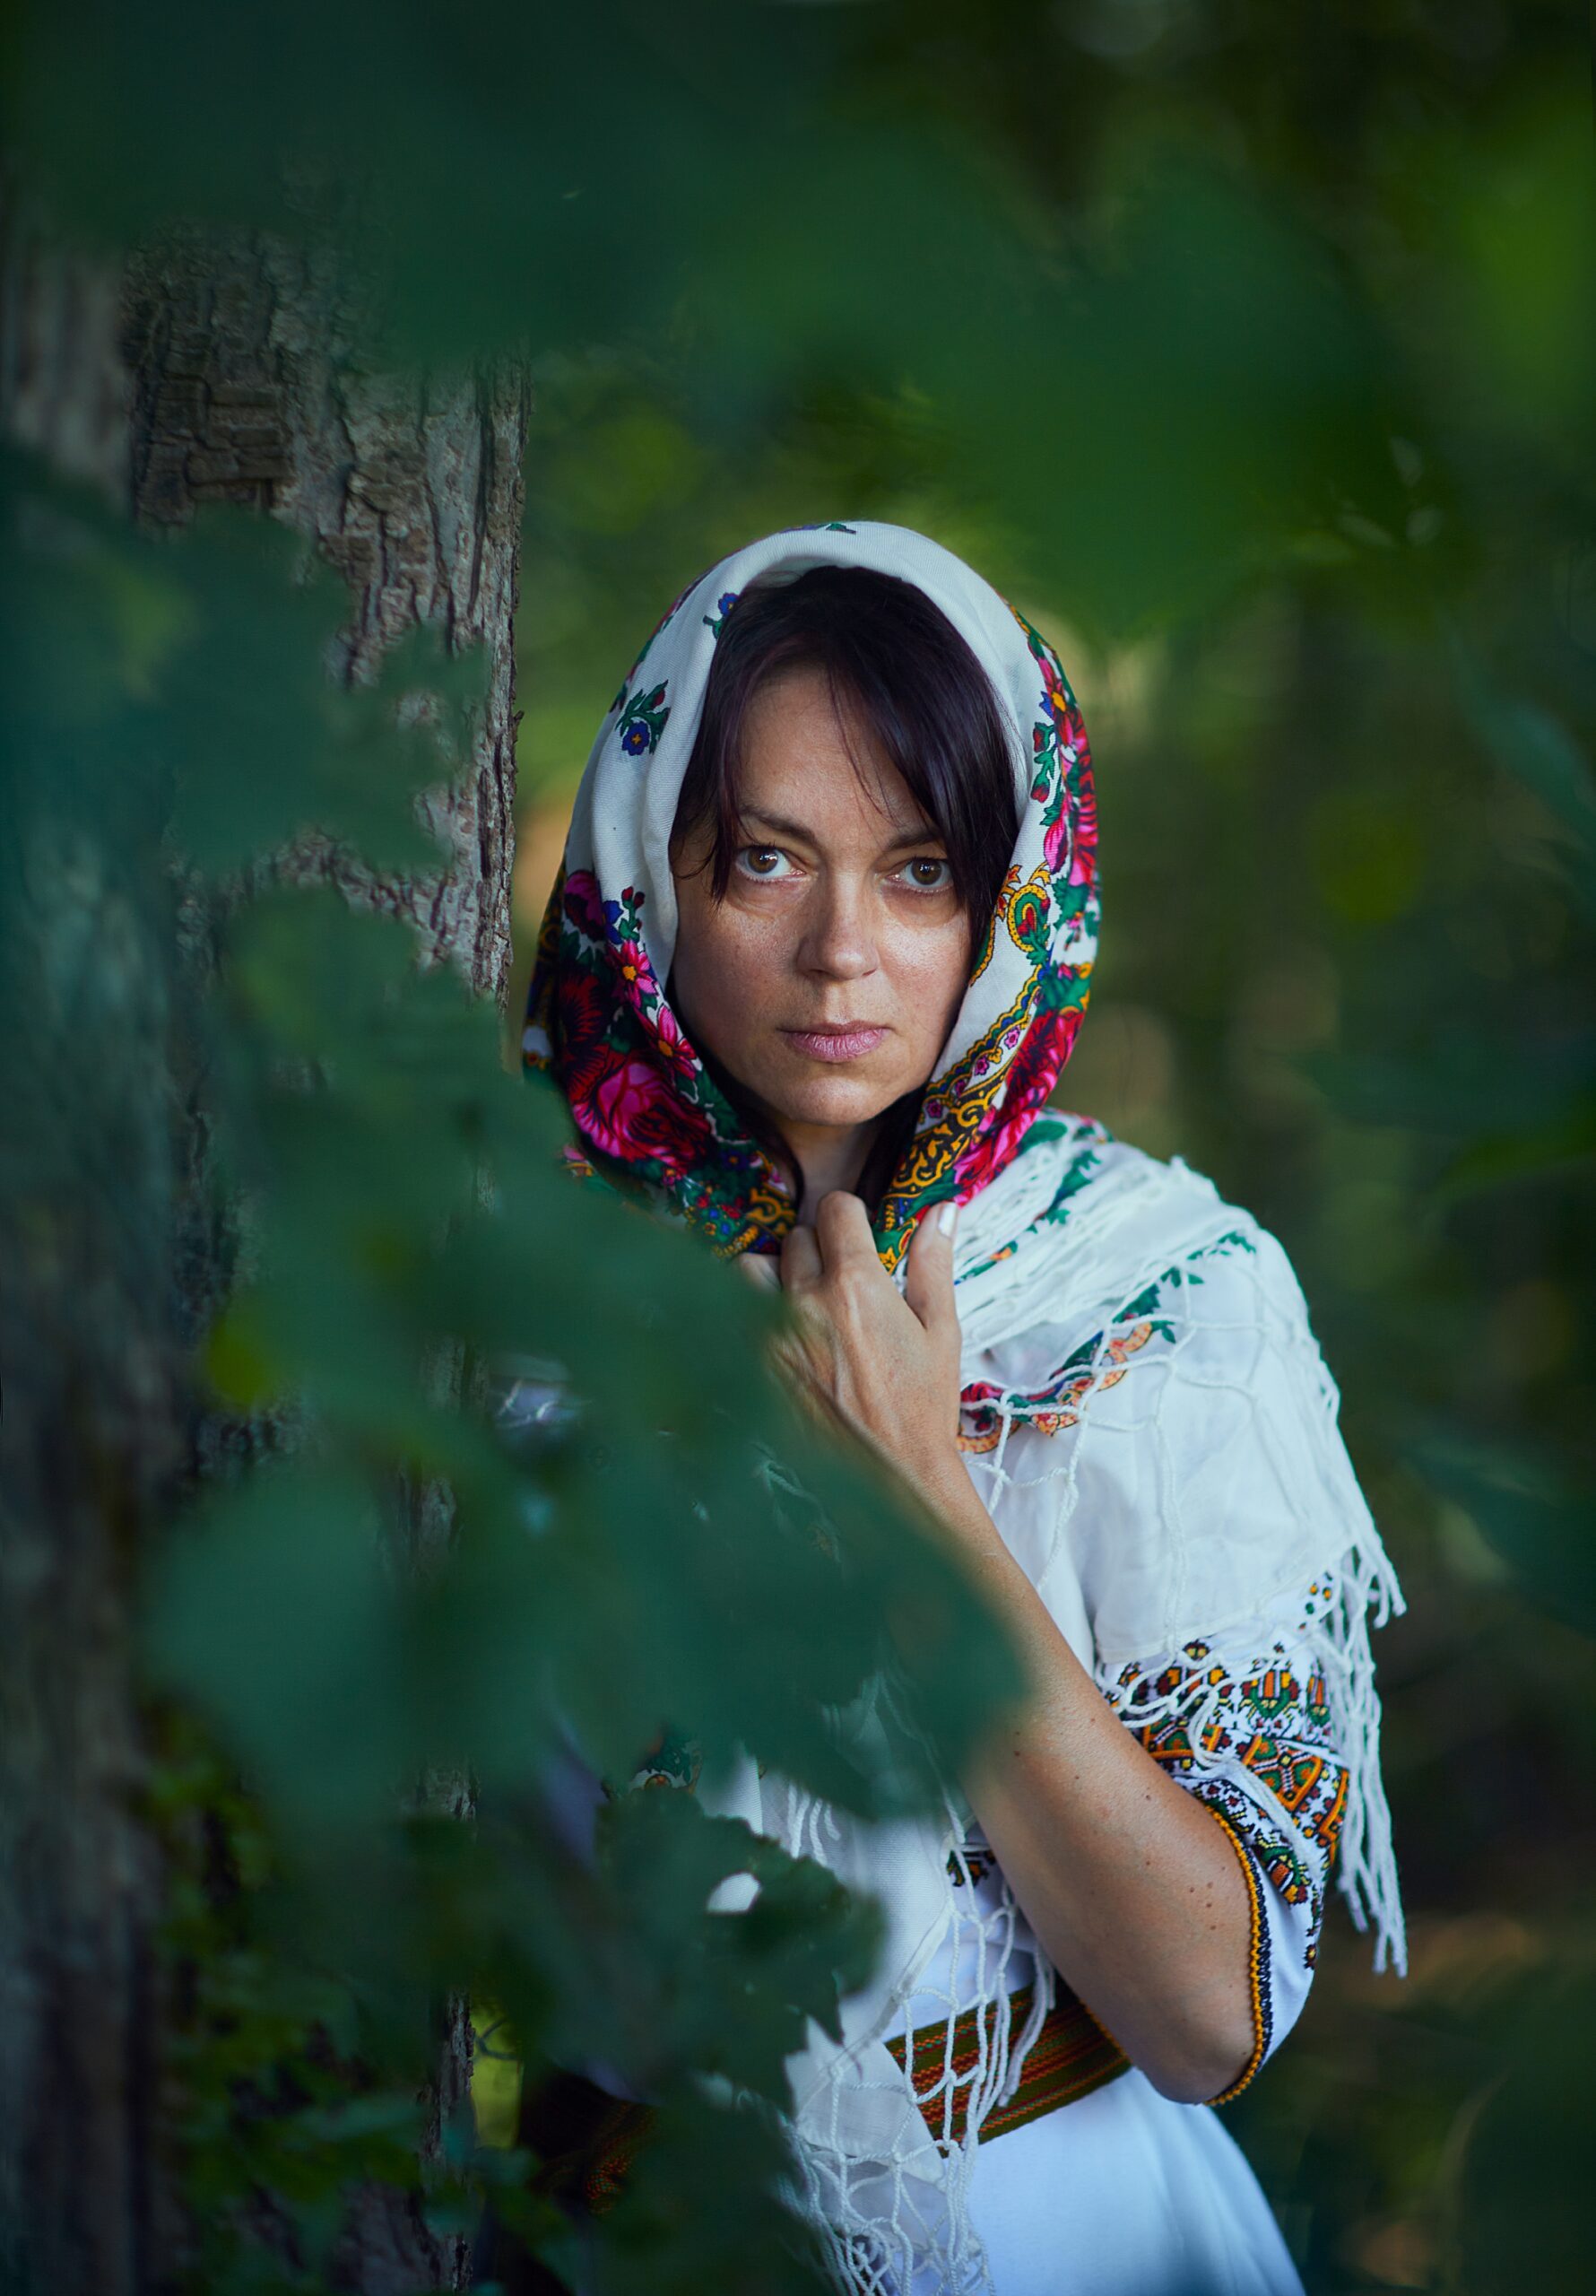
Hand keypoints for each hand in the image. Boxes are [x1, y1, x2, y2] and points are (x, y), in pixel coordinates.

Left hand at [739, 1192, 963, 1508]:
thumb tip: (942, 1211)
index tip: (857, 1235)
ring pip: (751, 1269)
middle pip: (796, 1237)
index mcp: (857, 1285)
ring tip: (802, 1299)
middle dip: (818, 1248)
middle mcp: (807, 1303)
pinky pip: (737, 1316)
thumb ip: (933, 1264)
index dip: (850, 1217)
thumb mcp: (940, 1330)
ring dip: (774, 1274)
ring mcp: (774, 1335)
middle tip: (840, 1279)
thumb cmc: (923, 1406)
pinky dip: (756, 1315)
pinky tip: (787, 1336)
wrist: (891, 1474)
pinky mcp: (754, 1366)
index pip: (834, 1209)